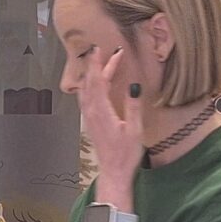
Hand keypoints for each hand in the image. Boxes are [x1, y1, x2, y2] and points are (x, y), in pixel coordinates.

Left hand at [74, 39, 146, 190]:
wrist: (113, 172)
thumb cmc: (126, 154)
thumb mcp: (135, 130)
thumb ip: (133, 106)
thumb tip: (134, 85)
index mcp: (102, 111)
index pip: (98, 81)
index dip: (99, 64)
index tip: (100, 49)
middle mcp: (92, 112)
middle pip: (90, 83)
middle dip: (95, 65)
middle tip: (100, 50)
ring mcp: (89, 118)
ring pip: (85, 90)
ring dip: (91, 75)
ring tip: (97, 62)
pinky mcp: (90, 122)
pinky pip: (85, 99)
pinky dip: (88, 86)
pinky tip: (92, 84)